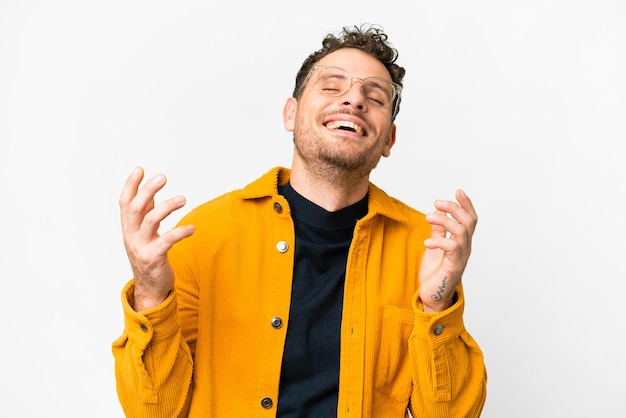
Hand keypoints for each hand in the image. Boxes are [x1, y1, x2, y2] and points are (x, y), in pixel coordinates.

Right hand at [119, 167, 194, 310]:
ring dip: (167, 207)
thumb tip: (150, 192)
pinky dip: (181, 232)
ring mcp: (141, 247)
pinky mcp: (154, 258)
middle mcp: (131, 236)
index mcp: (128, 228)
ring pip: (150, 221)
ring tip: (182, 199)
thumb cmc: (149, 256)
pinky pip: (167, 241)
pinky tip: (192, 228)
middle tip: (163, 177)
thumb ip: (146, 214)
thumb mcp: (143, 233)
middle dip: (148, 190)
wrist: (150, 287)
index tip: (140, 169)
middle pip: (135, 208)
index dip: (130, 185)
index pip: (124, 203)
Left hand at [419, 189, 476, 311]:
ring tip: (428, 217)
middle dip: (455, 208)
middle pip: (469, 222)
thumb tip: (436, 212)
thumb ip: (438, 231)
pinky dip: (439, 241)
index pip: (470, 219)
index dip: (466, 204)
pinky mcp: (454, 266)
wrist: (432, 296)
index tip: (458, 191)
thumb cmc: (434, 273)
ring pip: (461, 232)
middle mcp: (465, 248)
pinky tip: (427, 242)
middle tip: (437, 203)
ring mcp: (461, 257)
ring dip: (445, 221)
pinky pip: (451, 248)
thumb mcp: (434, 247)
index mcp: (461, 242)